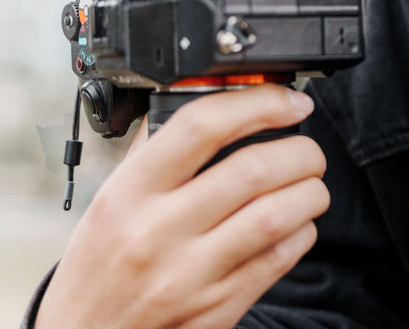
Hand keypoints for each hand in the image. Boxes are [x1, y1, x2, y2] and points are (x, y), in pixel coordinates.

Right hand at [34, 84, 329, 328]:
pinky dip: (301, 232)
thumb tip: (198, 100)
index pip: (200, 127)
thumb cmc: (98, 266)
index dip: (257, 103)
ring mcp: (191, 273)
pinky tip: (295, 223)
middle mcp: (159, 231)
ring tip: (309, 183)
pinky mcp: (218, 307)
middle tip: (306, 148)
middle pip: (253, 170)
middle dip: (300, 151)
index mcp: (129, 192)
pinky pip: (279, 259)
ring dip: (310, 192)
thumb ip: (151, 151)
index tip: (285, 101)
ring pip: (277, 216)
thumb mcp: (109, 199)